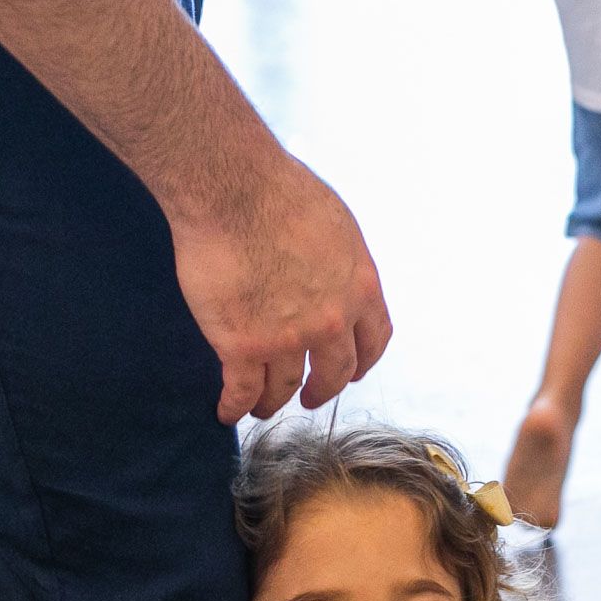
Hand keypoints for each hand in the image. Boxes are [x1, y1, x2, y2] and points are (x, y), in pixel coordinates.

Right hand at [171, 158, 392, 424]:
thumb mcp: (336, 225)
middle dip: (322, 390)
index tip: (353, 372)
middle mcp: (331, 321)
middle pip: (334, 373)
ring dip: (274, 401)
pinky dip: (235, 405)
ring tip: (263, 406)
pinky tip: (227, 411)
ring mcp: (288, 338)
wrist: (232, 190)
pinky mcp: (243, 346)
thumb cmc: (278, 190)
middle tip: (311, 397)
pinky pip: (242, 389)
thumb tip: (331, 273)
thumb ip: (340, 261)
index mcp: (359, 288)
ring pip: (285, 387)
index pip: (374, 340)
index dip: (362, 361)